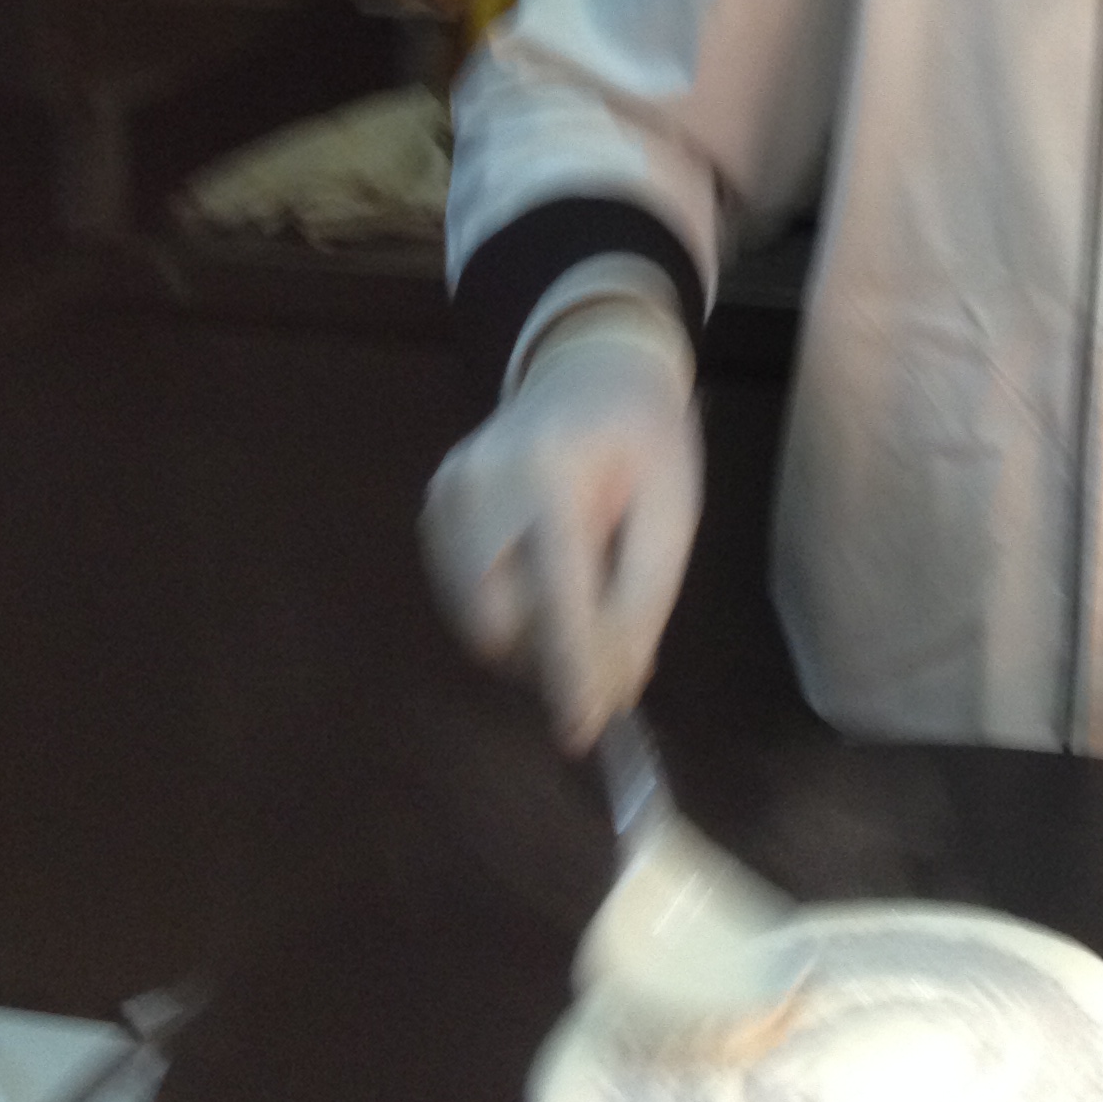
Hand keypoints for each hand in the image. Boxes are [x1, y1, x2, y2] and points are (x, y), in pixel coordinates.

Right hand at [419, 299, 701, 753]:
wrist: (591, 369)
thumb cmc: (645, 440)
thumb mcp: (671, 511)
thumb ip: (643, 600)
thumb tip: (613, 691)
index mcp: (551, 472)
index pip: (556, 594)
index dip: (570, 670)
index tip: (581, 732)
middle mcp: (481, 481)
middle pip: (504, 622)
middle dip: (553, 650)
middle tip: (609, 633)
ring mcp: (445, 493)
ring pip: (480, 621)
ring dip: (533, 632)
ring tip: (582, 577)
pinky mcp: (432, 508)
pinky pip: (466, 599)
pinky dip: (509, 607)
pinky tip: (544, 564)